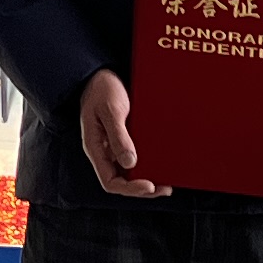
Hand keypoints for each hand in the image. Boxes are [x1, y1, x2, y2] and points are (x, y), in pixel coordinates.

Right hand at [77, 71, 164, 198]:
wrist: (101, 74)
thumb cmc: (102, 89)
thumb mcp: (111, 110)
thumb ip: (118, 136)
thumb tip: (130, 163)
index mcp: (95, 148)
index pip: (110, 182)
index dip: (129, 189)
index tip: (148, 186)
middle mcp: (105, 152)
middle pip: (122, 181)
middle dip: (143, 188)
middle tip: (164, 189)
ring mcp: (114, 147)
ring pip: (130, 172)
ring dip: (147, 179)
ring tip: (167, 182)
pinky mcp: (124, 138)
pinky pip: (135, 158)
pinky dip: (148, 164)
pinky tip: (162, 163)